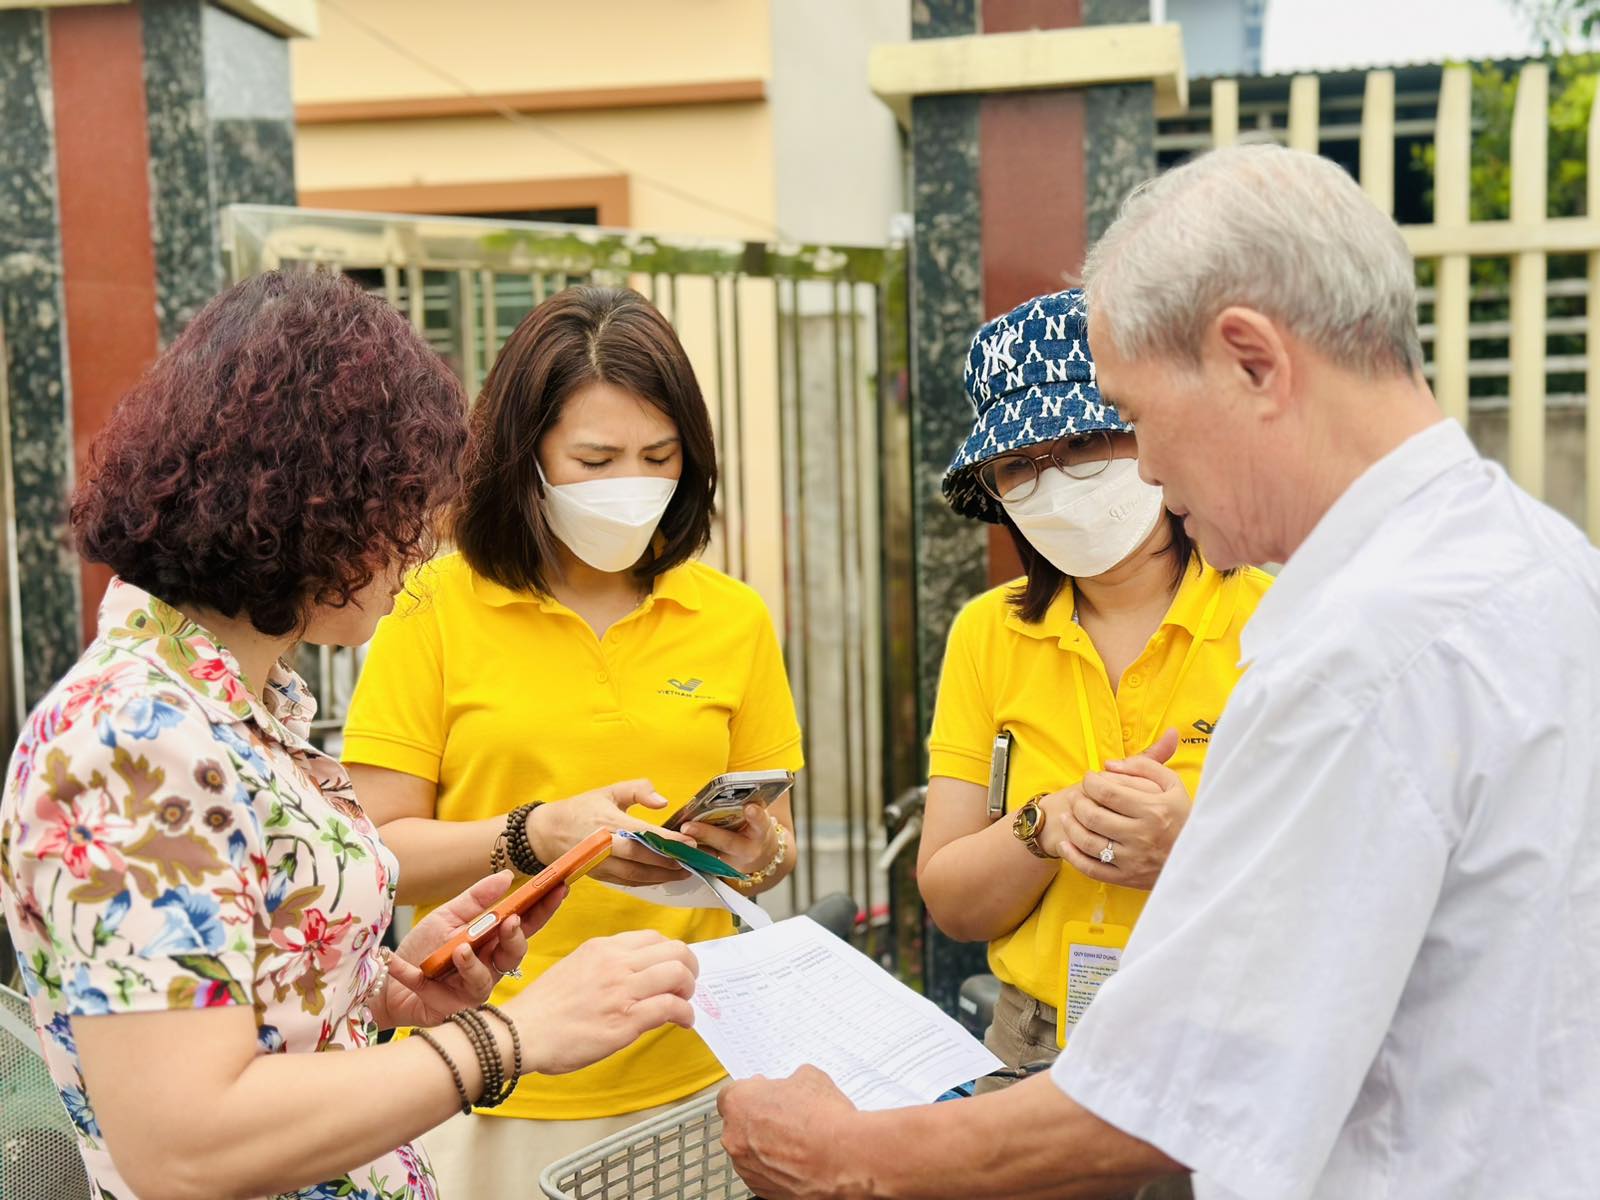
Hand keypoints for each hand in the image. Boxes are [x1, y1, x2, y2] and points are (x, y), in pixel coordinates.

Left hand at [375, 870, 556, 1028]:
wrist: (388, 982)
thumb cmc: (424, 950)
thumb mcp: (447, 917)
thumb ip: (476, 899)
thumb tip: (506, 876)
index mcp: (493, 942)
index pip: (526, 924)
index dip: (544, 908)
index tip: (559, 887)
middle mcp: (489, 967)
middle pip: (514, 955)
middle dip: (515, 938)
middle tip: (510, 921)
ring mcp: (470, 990)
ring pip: (484, 981)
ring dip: (472, 965)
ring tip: (460, 949)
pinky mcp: (448, 1009)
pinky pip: (440, 994)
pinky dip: (416, 977)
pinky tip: (406, 965)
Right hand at [506, 930, 698, 1074]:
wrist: (521, 1033)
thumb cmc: (544, 1008)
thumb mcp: (575, 968)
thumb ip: (606, 966)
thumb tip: (634, 974)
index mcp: (602, 948)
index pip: (653, 938)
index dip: (671, 953)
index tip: (673, 967)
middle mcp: (616, 963)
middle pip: (675, 950)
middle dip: (690, 967)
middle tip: (687, 983)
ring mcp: (622, 990)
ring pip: (678, 974)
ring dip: (690, 989)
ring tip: (685, 1002)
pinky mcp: (626, 1020)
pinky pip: (671, 1007)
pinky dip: (686, 1014)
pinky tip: (683, 1021)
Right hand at [526, 779, 694, 885]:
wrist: (547, 834)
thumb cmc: (582, 809)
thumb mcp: (609, 791)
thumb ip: (638, 790)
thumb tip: (662, 801)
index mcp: (608, 822)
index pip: (644, 833)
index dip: (668, 840)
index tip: (690, 842)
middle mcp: (604, 847)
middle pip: (642, 859)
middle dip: (671, 862)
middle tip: (695, 862)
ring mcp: (602, 865)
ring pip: (636, 875)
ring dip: (663, 876)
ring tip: (687, 872)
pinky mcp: (601, 876)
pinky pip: (629, 882)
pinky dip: (649, 882)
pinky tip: (665, 878)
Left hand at [681, 803, 782, 878]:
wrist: (760, 856)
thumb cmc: (756, 829)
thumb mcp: (760, 816)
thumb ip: (750, 804)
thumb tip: (733, 784)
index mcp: (761, 832)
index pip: (761, 822)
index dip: (756, 816)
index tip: (749, 807)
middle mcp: (747, 849)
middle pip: (727, 841)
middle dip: (706, 833)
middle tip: (688, 826)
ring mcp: (732, 863)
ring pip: (710, 855)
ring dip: (691, 845)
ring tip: (674, 835)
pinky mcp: (718, 870)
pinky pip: (701, 862)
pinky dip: (688, 853)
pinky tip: (673, 845)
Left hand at [720, 1066, 866, 1198]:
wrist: (842, 1159)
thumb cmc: (823, 1120)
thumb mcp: (810, 1077)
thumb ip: (791, 1080)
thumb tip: (796, 1085)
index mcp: (738, 1103)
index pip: (731, 1094)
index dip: (751, 1093)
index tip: (764, 1094)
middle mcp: (734, 1136)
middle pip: (739, 1123)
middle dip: (758, 1119)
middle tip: (785, 1116)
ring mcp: (745, 1166)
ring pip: (749, 1151)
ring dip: (766, 1144)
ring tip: (797, 1141)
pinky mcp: (760, 1189)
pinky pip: (761, 1173)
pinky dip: (775, 1167)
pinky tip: (798, 1160)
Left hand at [1052, 729, 1188, 888]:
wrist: (1201, 858)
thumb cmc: (1182, 816)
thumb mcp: (1172, 785)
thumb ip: (1144, 765)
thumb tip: (1108, 764)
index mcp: (1152, 811)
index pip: (1107, 793)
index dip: (1090, 782)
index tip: (1089, 777)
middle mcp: (1141, 836)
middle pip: (1093, 816)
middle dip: (1077, 802)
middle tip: (1077, 795)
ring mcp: (1133, 860)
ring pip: (1088, 842)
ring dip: (1070, 826)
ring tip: (1068, 814)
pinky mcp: (1127, 878)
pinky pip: (1091, 869)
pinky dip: (1073, 856)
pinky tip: (1066, 843)